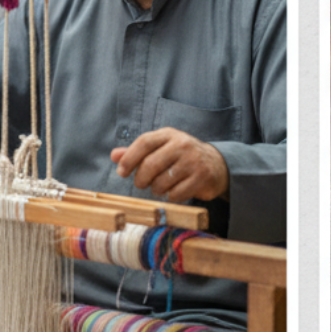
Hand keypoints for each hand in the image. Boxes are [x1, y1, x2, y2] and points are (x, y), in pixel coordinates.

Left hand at [112, 127, 228, 202]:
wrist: (217, 164)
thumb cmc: (182, 157)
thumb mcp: (162, 148)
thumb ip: (138, 152)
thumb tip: (114, 155)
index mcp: (170, 135)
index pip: (144, 142)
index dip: (129, 158)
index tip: (121, 172)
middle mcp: (183, 144)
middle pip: (150, 165)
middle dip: (141, 179)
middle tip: (142, 184)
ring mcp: (193, 161)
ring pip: (161, 183)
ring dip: (157, 190)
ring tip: (162, 186)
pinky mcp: (202, 178)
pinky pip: (176, 194)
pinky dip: (171, 197)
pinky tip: (176, 191)